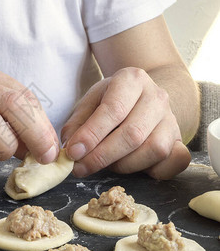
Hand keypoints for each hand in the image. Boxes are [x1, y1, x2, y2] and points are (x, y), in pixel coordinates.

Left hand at [61, 67, 190, 179]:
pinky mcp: (180, 141)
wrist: (143, 99)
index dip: (91, 134)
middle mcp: (157, 97)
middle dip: (102, 156)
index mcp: (132, 80)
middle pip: (133, 133)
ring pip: (154, 150)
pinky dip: (152, 171)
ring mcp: (172, 119)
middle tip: (80, 167)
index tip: (73, 152)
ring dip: (123, 165)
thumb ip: (77, 124)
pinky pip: (174, 162)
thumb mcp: (90, 103)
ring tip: (103, 164)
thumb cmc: (111, 102)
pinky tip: (131, 167)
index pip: (113, 109)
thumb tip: (71, 149)